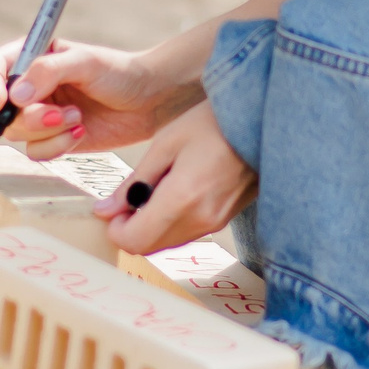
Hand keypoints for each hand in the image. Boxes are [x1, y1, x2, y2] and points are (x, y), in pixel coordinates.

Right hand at [0, 37, 198, 159]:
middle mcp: (31, 87)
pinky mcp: (54, 138)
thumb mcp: (86, 62)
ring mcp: (41, 114)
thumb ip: (48, 72)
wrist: (150, 101)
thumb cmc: (120, 72)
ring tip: (79, 118)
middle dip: (31, 116)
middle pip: (3, 109)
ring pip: (19, 133)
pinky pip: (37, 152)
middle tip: (61, 113)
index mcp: (32, 58)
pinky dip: (57, 145)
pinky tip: (81, 133)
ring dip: (48, 131)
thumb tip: (14, 97)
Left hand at [94, 102, 255, 254]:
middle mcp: (200, 219)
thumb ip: (134, 182)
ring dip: (151, 226)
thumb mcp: (166, 143)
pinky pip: (185, 233)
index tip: (114, 207)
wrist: (262, 121)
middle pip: (149, 247)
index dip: (116, 229)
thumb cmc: (213, 123)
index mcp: (182, 199)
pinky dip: (170, 222)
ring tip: (155, 189)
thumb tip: (106, 209)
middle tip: (130, 198)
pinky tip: (175, 191)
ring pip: (167, 243)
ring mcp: (215, 223)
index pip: (135, 241)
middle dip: (131, 229)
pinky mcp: (224, 220)